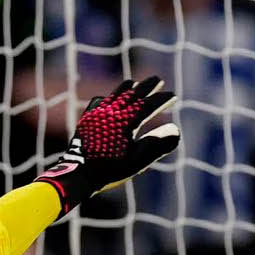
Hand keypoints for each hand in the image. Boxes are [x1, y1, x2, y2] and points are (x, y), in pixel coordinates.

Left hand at [35, 75, 179, 212]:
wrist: (78, 174)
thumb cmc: (110, 169)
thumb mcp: (137, 160)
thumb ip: (157, 145)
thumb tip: (176, 129)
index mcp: (127, 121)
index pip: (148, 104)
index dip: (162, 99)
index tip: (172, 95)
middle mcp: (112, 113)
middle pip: (132, 94)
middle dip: (146, 86)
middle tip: (157, 80)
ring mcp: (98, 114)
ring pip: (114, 95)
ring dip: (127, 88)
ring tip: (134, 84)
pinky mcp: (87, 120)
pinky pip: (98, 102)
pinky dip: (108, 98)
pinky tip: (107, 99)